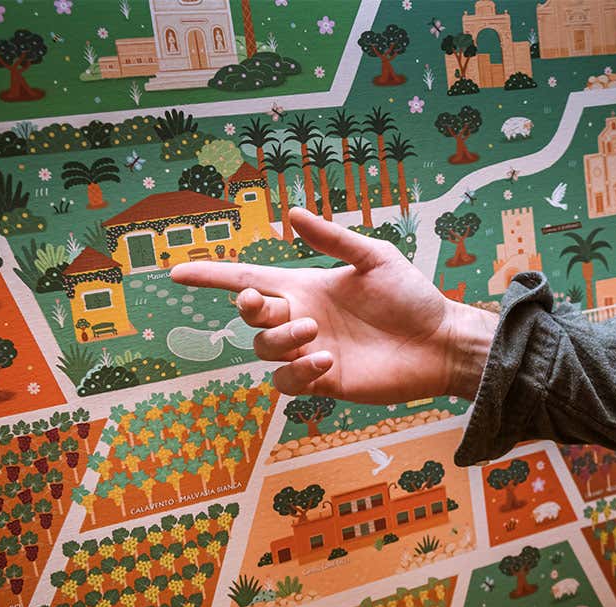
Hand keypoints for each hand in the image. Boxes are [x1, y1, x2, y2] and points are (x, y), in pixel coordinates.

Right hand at [170, 207, 496, 401]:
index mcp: (305, 288)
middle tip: (275, 306)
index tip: (176, 272)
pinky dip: (298, 372)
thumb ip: (333, 240)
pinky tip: (327, 361)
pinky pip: (289, 383)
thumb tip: (291, 214)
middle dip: (251, 310)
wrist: (439, 340)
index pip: (247, 280)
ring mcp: (310, 353)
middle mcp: (301, 320)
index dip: (211, 277)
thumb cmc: (411, 297)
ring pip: (265, 351)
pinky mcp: (325, 383)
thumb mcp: (374, 258)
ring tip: (316, 335)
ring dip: (281, 341)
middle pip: (250, 318)